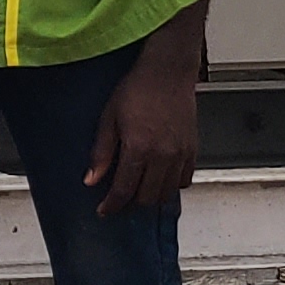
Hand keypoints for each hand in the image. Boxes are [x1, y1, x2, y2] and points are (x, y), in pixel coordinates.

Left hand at [85, 33, 202, 216]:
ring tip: (138, 192)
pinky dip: (172, 186)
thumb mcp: (109, 118)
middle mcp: (163, 156)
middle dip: (131, 204)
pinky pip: (185, 180)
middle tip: (119, 201)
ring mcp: (181, 154)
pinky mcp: (193, 150)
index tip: (104, 211)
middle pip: (148, 197)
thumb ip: (101, 152)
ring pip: (168, 193)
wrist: (167, 73)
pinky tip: (159, 179)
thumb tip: (91, 180)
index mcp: (139, 148)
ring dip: (152, 198)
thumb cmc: (136, 90)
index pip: (124, 189)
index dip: (112, 205)